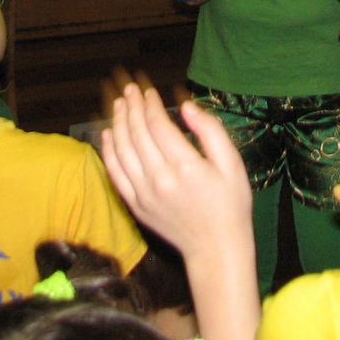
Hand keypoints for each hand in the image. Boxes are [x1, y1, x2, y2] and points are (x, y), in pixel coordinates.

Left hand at [101, 84, 251, 262]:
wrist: (216, 249)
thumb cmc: (230, 205)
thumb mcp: (232, 164)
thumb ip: (211, 131)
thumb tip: (187, 106)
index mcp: (186, 167)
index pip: (158, 125)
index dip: (150, 104)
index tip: (149, 91)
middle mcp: (160, 179)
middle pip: (137, 133)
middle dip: (132, 107)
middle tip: (129, 90)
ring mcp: (144, 194)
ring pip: (122, 150)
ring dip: (118, 123)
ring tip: (119, 104)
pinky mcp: (136, 206)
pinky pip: (115, 174)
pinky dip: (108, 152)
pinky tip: (108, 134)